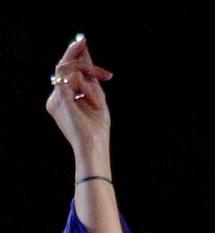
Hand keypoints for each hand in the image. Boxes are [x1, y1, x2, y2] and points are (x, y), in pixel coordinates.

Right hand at [45, 35, 112, 153]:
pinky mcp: (59, 99)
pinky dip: (88, 88)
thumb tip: (86, 56)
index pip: (66, 72)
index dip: (74, 55)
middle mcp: (56, 98)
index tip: (82, 42)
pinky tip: (95, 102)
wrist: (93, 148)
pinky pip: (72, 78)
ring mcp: (55, 99)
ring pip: (70, 71)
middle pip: (65, 67)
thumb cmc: (97, 130)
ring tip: (100, 99)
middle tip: (85, 43)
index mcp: (63, 99)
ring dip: (90, 80)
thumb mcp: (96, 99)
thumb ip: (90, 80)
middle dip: (80, 58)